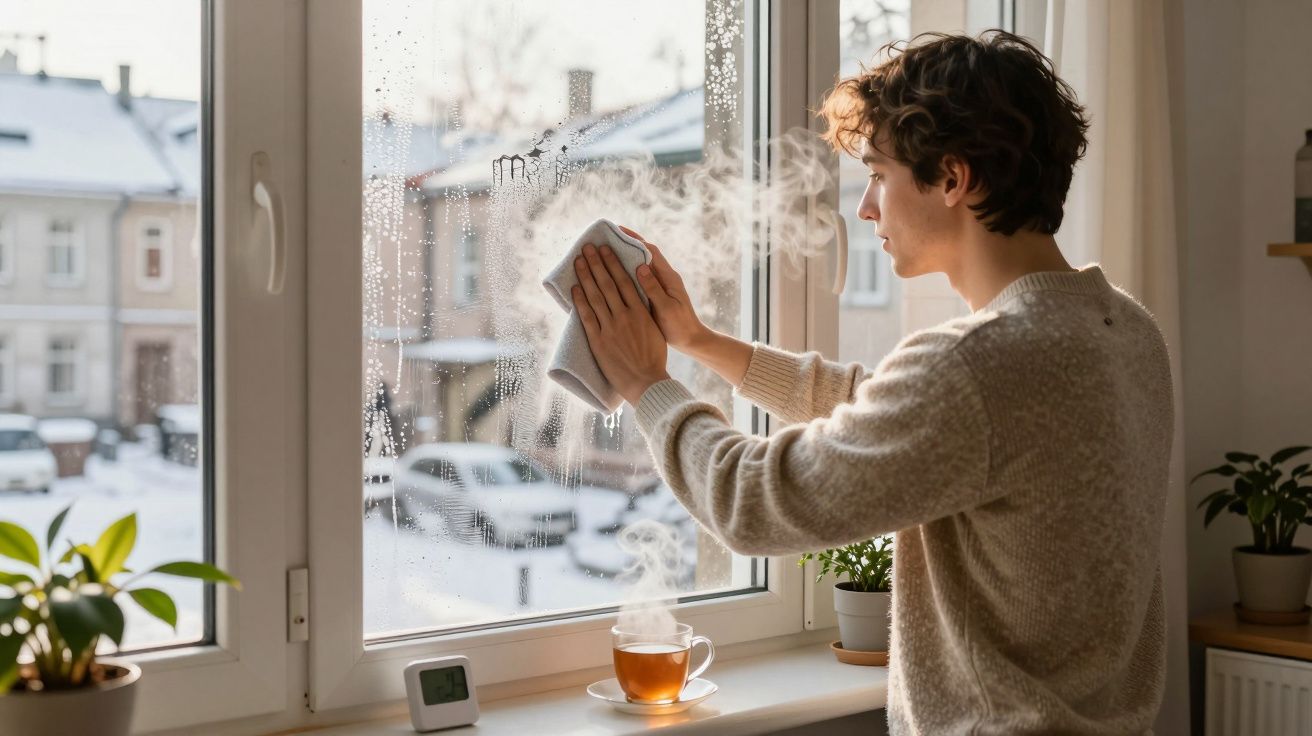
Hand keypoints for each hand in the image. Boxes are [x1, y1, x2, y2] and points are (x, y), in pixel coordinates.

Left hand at [572, 243, 670, 405]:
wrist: (647, 382)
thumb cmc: (654, 358)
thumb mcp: (654, 329)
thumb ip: (644, 312)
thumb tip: (635, 296)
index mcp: (640, 312)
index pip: (623, 281)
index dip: (612, 263)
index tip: (605, 249)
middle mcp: (624, 316)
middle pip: (607, 284)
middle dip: (596, 263)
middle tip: (588, 247)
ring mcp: (610, 328)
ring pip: (595, 296)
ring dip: (586, 276)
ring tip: (579, 261)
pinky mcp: (598, 341)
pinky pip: (587, 317)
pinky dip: (580, 301)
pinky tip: (575, 288)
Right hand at [618, 226, 708, 352]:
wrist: (690, 341)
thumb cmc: (680, 327)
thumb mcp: (667, 309)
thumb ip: (654, 289)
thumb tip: (640, 267)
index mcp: (669, 278)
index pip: (651, 251)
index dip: (635, 240)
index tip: (618, 231)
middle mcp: (664, 277)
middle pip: (644, 254)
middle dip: (626, 244)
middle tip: (606, 237)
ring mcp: (658, 285)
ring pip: (639, 265)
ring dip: (624, 256)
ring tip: (604, 250)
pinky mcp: (653, 294)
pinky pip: (637, 278)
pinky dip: (625, 272)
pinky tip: (611, 273)